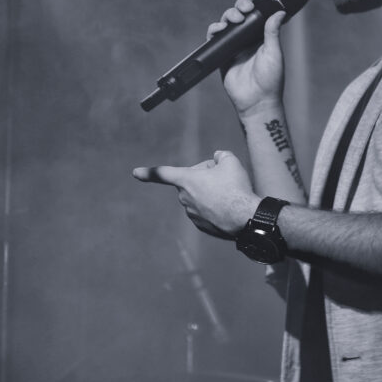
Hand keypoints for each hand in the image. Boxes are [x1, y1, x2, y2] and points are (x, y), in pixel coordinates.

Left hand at [132, 151, 259, 238]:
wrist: (246, 219)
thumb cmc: (236, 188)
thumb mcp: (230, 161)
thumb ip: (220, 155)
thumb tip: (218, 159)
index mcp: (186, 180)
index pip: (163, 173)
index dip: (149, 172)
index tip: (135, 173)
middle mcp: (184, 198)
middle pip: (192, 182)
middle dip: (204, 178)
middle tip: (224, 178)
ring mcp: (192, 213)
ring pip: (200, 196)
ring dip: (211, 193)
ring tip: (230, 195)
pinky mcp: (201, 226)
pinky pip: (206, 211)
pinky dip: (215, 208)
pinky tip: (228, 207)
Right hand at [206, 0, 285, 116]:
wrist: (256, 101)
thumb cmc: (270, 79)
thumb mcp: (274, 53)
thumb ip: (273, 32)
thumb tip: (280, 12)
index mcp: (261, 36)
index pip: (256, 14)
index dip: (253, 3)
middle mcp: (246, 39)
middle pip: (239, 15)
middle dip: (240, 6)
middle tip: (245, 8)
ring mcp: (233, 46)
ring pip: (226, 23)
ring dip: (228, 15)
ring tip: (234, 18)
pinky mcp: (221, 55)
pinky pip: (214, 38)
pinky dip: (214, 30)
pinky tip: (219, 28)